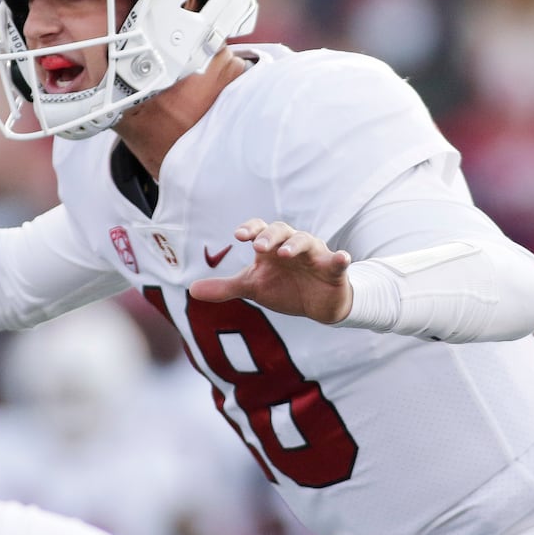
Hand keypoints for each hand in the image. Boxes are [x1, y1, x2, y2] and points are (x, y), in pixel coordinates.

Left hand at [188, 219, 352, 323]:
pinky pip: (337, 260)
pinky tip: (341, 257)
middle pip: (281, 231)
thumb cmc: (284, 288)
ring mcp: (314, 255)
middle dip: (270, 236)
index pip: (259, 230)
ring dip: (295, 245)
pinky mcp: (333, 269)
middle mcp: (293, 245)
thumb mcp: (253, 287)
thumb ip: (225, 288)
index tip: (238, 236)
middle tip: (258, 247)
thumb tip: (191, 290)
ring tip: (285, 253)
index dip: (251, 229)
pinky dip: (339, 258)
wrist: (318, 305)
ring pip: (306, 241)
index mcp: (272, 247)